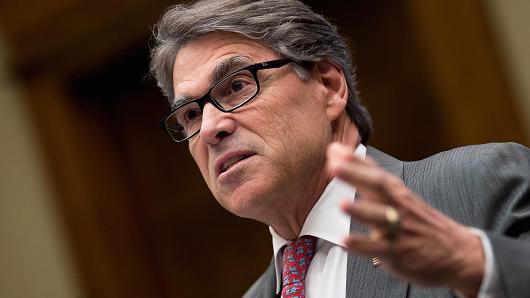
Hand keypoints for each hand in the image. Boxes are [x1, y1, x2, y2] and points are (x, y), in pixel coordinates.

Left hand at [326, 143, 483, 295]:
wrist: (458, 253)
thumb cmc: (420, 221)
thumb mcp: (399, 195)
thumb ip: (368, 176)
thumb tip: (339, 154)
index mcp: (396, 192)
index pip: (375, 170)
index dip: (355, 160)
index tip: (334, 149)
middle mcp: (398, 206)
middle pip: (378, 186)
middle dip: (356, 175)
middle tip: (335, 166)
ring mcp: (399, 230)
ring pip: (379, 217)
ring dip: (360, 210)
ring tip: (341, 204)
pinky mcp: (399, 253)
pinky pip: (378, 249)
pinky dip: (362, 245)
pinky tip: (346, 242)